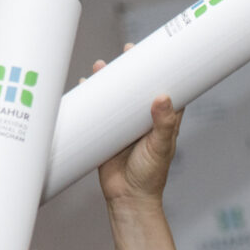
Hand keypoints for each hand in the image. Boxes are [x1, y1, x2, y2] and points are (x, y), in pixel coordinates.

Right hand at [92, 44, 183, 206]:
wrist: (127, 198)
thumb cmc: (150, 175)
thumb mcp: (160, 148)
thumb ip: (163, 125)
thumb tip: (162, 97)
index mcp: (162, 121)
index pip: (166, 90)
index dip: (163, 71)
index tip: (159, 52)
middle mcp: (143, 120)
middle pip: (138, 88)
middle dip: (132, 70)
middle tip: (127, 50)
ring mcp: (123, 126)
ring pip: (116, 97)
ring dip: (108, 80)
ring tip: (101, 66)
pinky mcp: (106, 133)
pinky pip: (97, 111)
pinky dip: (91, 97)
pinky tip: (83, 85)